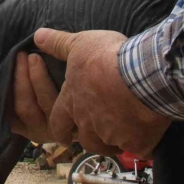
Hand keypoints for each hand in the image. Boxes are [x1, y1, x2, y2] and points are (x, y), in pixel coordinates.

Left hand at [16, 28, 170, 157]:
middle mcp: (88, 122)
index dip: (60, 129)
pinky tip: (146, 136)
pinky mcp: (135, 141)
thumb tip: (37, 35)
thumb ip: (59, 43)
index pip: (58, 122)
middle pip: (84, 139)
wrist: (141, 76)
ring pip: (107, 146)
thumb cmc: (107, 59)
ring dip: (112, 142)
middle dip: (88, 139)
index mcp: (72, 102)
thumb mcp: (80, 44)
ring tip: (120, 136)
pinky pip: (137, 148)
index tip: (62, 135)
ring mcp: (111, 135)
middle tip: (95, 138)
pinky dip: (140, 143)